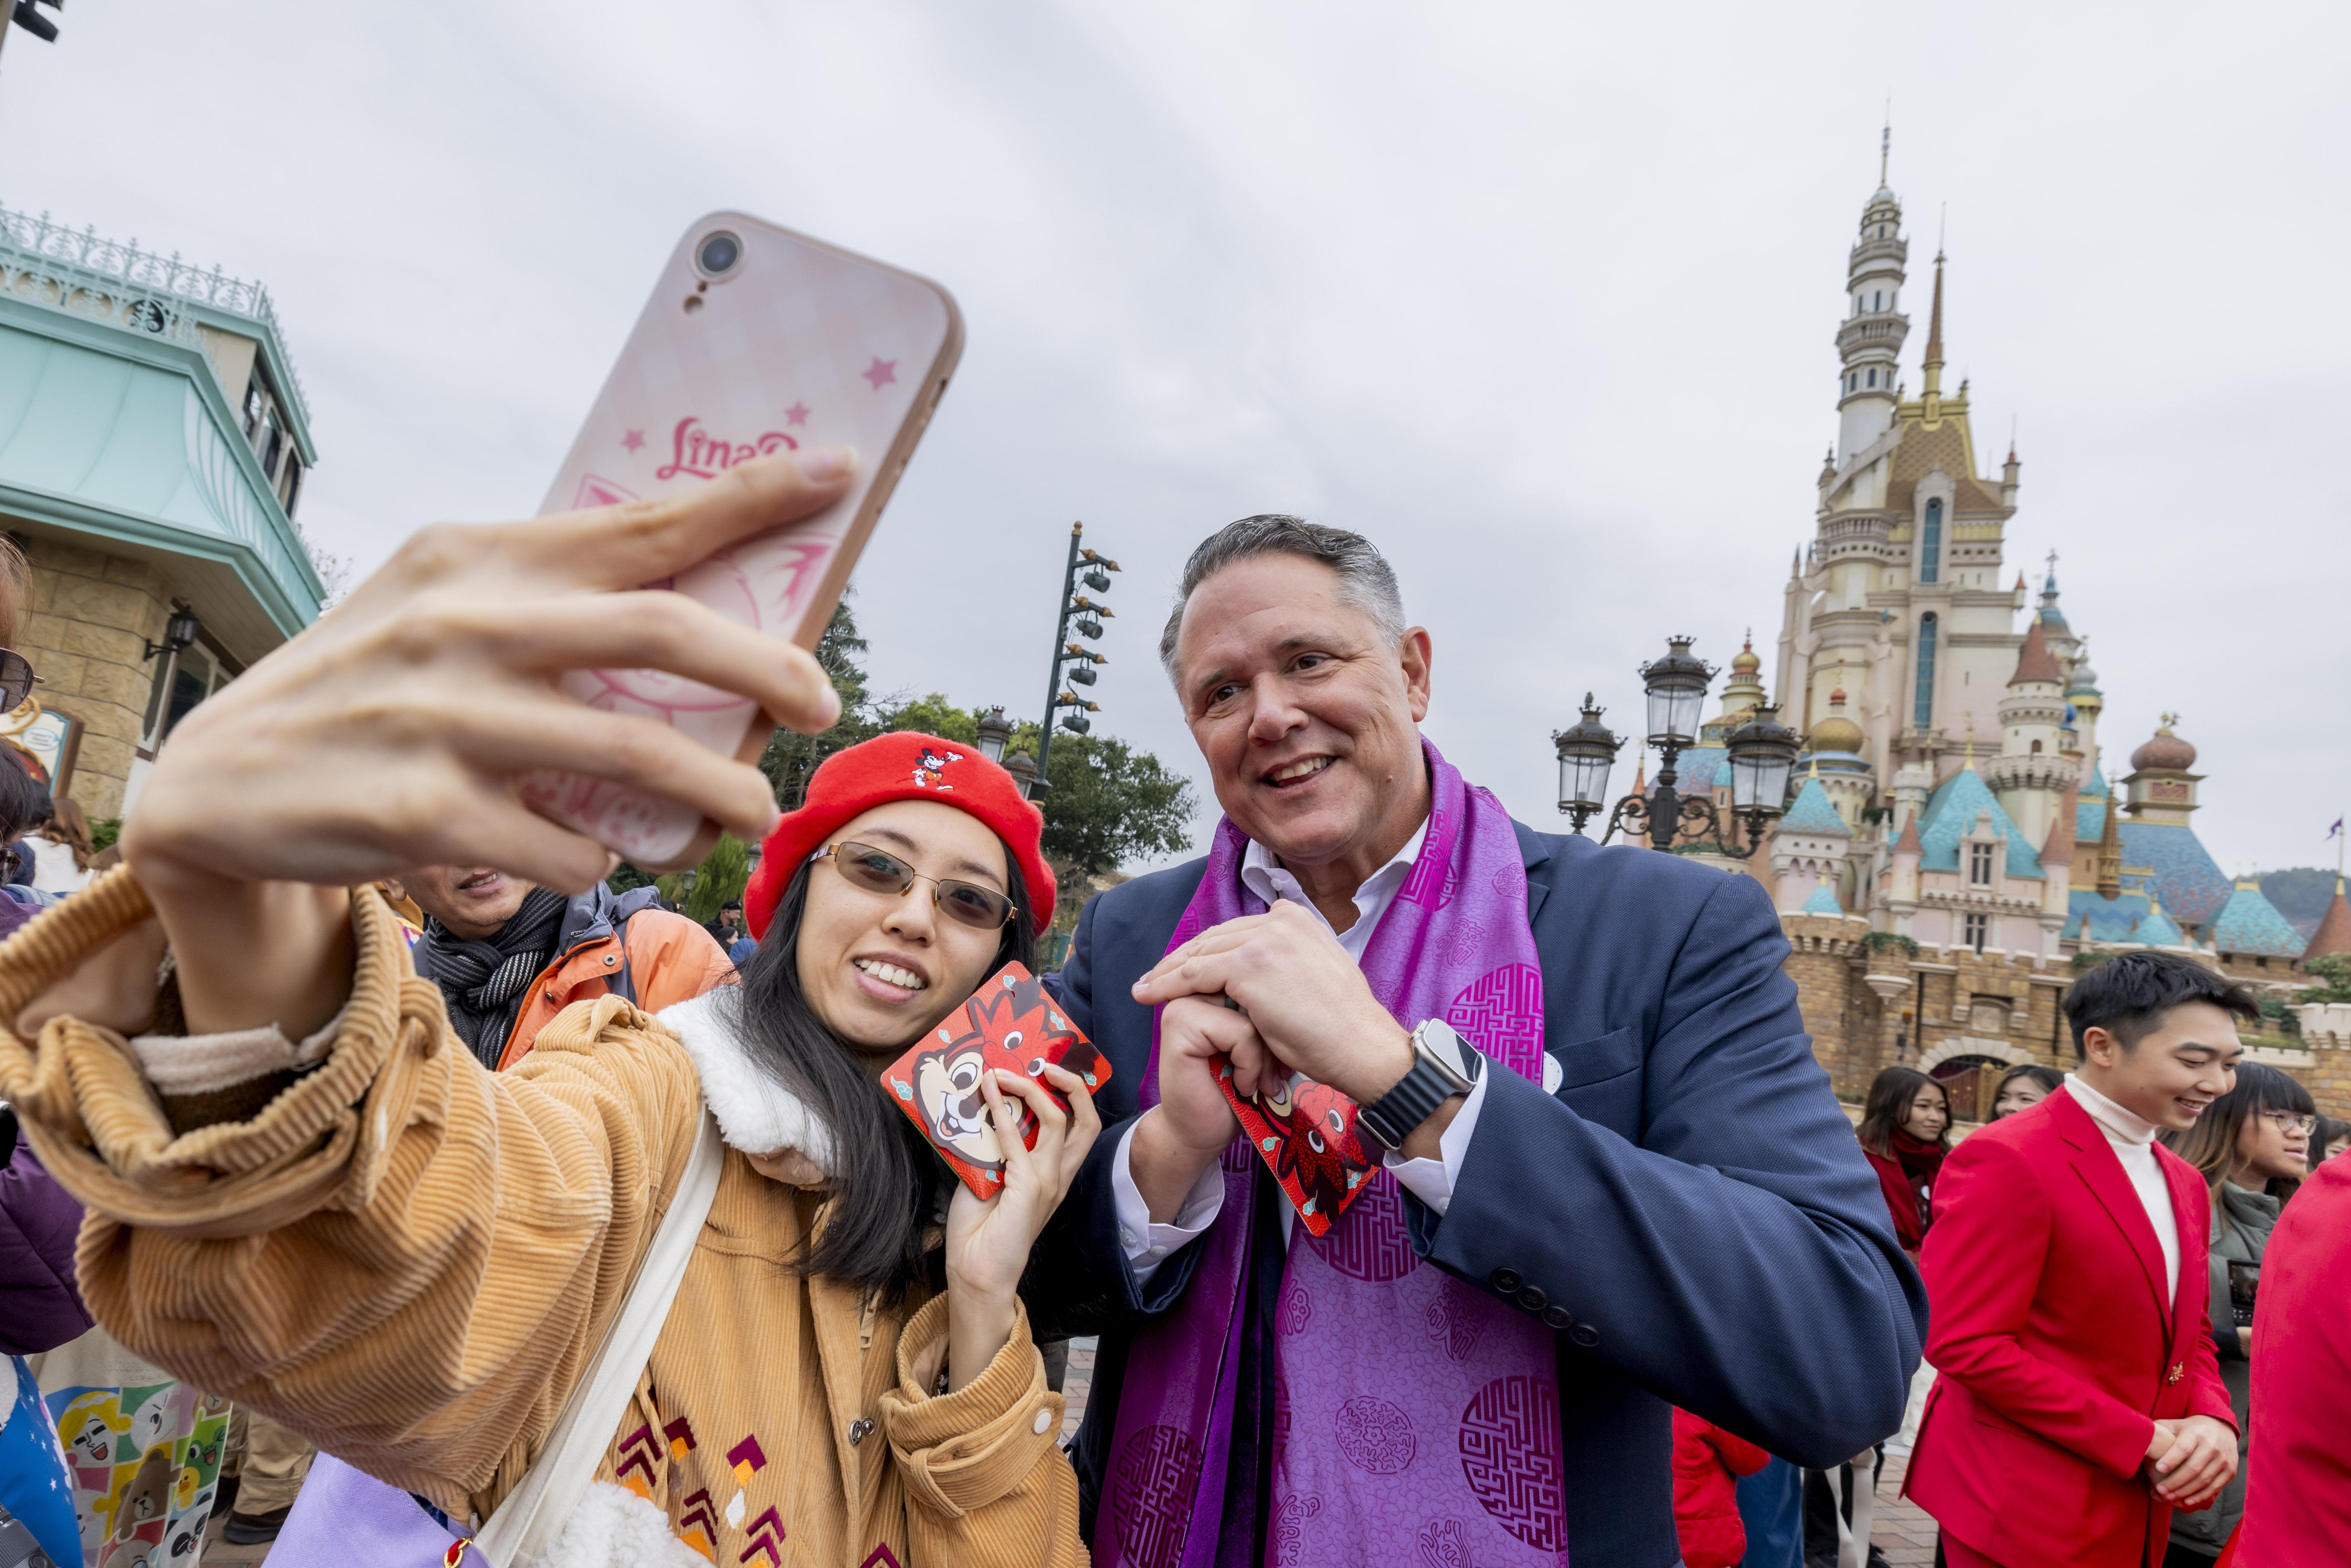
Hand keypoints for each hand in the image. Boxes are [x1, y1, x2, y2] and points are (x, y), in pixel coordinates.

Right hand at [119, 451, 853, 1035]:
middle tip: (822, 702)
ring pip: (631, 753)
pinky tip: (603, 852)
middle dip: (767, 665)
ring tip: (754, 808)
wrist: (222, 780)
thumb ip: (551, 603)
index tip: (836, 473)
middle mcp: (463, 625)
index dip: (747, 497)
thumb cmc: (373, 687)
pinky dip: (603, 856)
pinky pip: (563, 845)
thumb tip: (703, 613)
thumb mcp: (444, 610)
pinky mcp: (419, 812)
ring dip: (715, 789)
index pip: (639, 520)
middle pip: (659, 630)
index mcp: (478, 560)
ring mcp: (439, 718)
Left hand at [943, 1064, 1100, 1390]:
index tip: (1047, 1070)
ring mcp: (1048, 1181)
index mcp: (1054, 1175)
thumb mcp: (989, 1176)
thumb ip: (994, 1146)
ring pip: (1059, 1120)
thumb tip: (983, 1109)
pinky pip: (1017, 1137)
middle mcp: (1059, 1176)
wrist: (976, 1271)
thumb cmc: (980, 1229)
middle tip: (1046, 1063)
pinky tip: (987, 1091)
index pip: (1079, 1128)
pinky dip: (1001, 1108)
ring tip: (1005, 1071)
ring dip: (1031, 1089)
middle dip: (1073, 1085)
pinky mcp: (1029, 1186)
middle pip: (1086, 1121)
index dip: (1072, 1095)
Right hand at [1127, 996, 1253, 1223]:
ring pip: (1250, 1016)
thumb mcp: (1261, 1043)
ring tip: (1252, 1082)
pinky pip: (1240, 1032)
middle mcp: (1193, 990)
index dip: (1274, 1026)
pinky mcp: (1179, 1025)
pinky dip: (1250, 1063)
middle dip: (1267, 1044)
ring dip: (1260, 1058)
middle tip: (1262, 1079)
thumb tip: (1293, 993)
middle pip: (1257, 998)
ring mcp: (1183, 1006)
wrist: (1201, 1132)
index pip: (1260, 987)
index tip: (1264, 1063)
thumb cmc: (1233, 1093)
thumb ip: (1264, 1014)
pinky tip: (1241, 1084)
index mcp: (1212, 987)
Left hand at [1130, 902, 1410, 1104]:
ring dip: (1167, 972)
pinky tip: (1148, 996)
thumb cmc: (1343, 1026)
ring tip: (1145, 987)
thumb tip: (1266, 973)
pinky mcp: (1248, 966)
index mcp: (1297, 919)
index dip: (1206, 949)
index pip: (1237, 930)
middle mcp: (1281, 920)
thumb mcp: (1317, 975)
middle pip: (1214, 937)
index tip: (1184, 966)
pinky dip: (1167, 985)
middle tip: (1154, 976)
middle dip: (1181, 957)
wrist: (1362, 1046)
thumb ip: (1290, 962)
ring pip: (1199, 953)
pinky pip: (1194, 975)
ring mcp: (1265, 940)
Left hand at [2145, 1414, 2235, 1508]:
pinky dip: (2200, 1496)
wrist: (2221, 1428)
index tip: (2158, 1469)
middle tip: (2160, 1490)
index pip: (2183, 1448)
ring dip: (2185, 1491)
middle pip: (2193, 1468)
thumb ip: (2159, 1429)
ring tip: (2169, 1497)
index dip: (2171, 1459)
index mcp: (2195, 1433)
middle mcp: (2212, 1446)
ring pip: (2203, 1480)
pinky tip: (2186, 1500)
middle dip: (2175, 1481)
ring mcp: (2223, 1460)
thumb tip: (2138, 1435)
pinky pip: (2214, 1487)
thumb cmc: (2190, 1429)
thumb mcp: (2175, 1424)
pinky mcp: (2230, 1471)